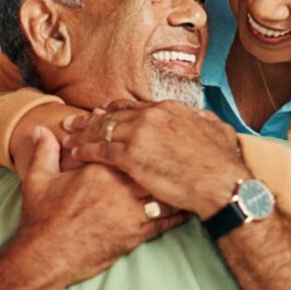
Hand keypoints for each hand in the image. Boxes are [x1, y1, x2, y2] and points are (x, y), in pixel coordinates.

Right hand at [12, 126, 187, 285]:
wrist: (46, 257)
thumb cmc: (42, 219)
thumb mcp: (38, 180)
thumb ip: (44, 152)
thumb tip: (40, 130)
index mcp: (99, 170)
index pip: (128, 148)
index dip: (142, 141)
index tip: (153, 136)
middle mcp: (119, 188)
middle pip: (151, 166)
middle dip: (165, 159)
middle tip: (181, 152)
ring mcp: (130, 212)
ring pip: (163, 191)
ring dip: (176, 184)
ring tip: (190, 176)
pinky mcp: (136, 234)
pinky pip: (165, 221)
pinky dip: (178, 212)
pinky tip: (187, 206)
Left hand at [62, 100, 249, 218]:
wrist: (221, 181)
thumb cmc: (223, 162)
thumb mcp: (218, 132)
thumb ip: (205, 122)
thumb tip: (203, 118)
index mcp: (170, 109)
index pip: (135, 107)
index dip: (116, 111)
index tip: (103, 112)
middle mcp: (151, 116)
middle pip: (113, 116)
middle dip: (91, 119)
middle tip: (73, 121)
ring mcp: (140, 134)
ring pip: (102, 131)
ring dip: (82, 133)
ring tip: (67, 136)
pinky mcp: (131, 156)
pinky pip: (101, 151)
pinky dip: (85, 151)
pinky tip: (74, 153)